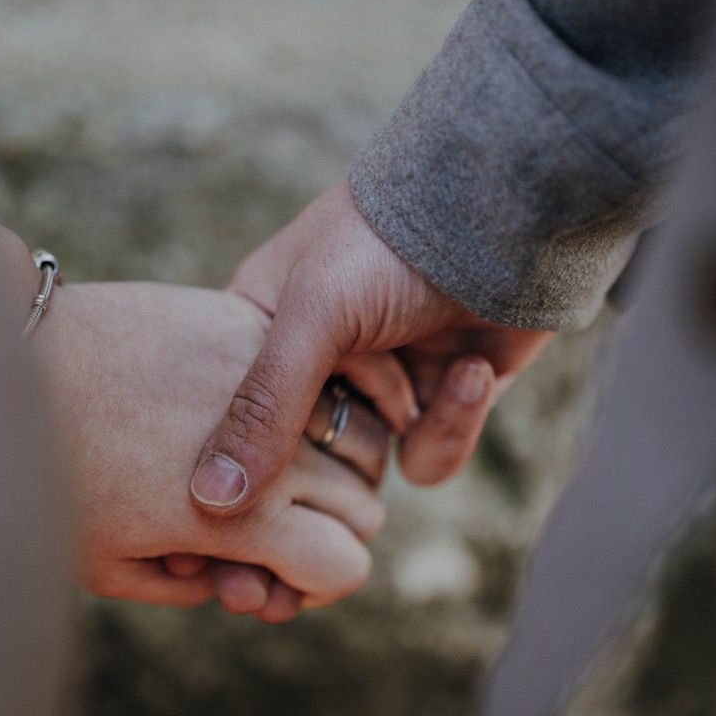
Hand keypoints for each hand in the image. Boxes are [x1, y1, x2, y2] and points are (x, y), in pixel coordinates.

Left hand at [38, 281, 387, 620]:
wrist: (18, 364)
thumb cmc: (52, 475)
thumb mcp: (111, 566)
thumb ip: (192, 587)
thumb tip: (242, 580)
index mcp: (247, 519)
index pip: (347, 567)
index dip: (318, 585)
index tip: (276, 576)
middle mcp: (277, 450)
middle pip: (364, 508)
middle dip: (332, 531)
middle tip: (273, 529)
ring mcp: (268, 380)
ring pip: (359, 436)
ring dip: (336, 465)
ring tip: (281, 470)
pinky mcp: (247, 324)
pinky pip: (317, 370)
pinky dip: (314, 398)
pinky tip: (269, 408)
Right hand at [190, 180, 551, 513]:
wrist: (505, 213)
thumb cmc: (389, 243)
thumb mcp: (313, 314)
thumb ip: (262, 406)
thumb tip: (210, 502)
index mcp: (257, 333)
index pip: (230, 423)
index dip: (245, 463)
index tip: (256, 491)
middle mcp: (314, 366)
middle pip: (301, 462)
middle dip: (343, 450)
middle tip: (376, 413)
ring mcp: (377, 385)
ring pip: (368, 469)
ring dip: (413, 424)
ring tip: (449, 368)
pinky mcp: (435, 401)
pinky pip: (427, 459)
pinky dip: (453, 423)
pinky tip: (473, 367)